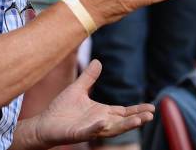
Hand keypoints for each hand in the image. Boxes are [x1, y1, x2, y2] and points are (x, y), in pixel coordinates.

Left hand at [34, 60, 154, 145]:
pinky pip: (89, 131)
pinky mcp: (77, 134)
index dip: (137, 110)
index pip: (124, 112)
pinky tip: (104, 122)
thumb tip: (99, 61)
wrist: (44, 123)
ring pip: (112, 129)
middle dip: (136, 118)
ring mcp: (90, 129)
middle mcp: (99, 122)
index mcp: (102, 112)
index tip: (152, 108)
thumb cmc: (61, 109)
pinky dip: (96, 128)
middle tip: (151, 115)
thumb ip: (89, 77)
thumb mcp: (78, 89)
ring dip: (125, 125)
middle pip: (122, 121)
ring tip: (139, 120)